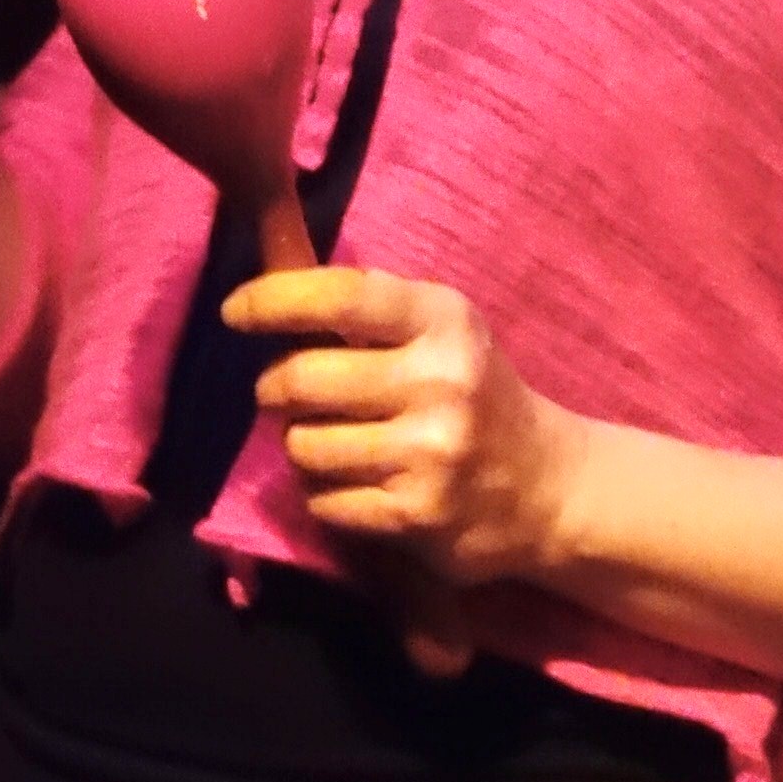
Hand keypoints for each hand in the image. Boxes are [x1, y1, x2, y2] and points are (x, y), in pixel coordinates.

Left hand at [220, 265, 584, 594]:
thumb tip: (275, 268)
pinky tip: (355, 483)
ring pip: (302, 444)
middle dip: (276, 386)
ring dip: (299, 444)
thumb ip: (371, 304)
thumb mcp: (442, 331)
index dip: (274, 301)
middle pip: (302, 377)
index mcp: (443, 321)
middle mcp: (439, 380)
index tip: (235, 313)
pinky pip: (322, 499)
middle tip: (286, 392)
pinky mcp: (416, 513)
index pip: (341, 297)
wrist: (548, 487)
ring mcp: (429, 451)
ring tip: (330, 441)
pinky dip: (323, 491)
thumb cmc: (478, 394)